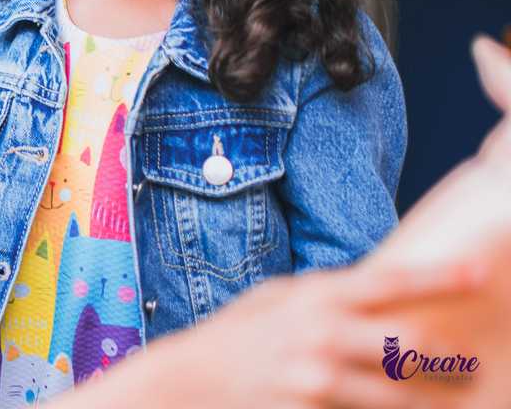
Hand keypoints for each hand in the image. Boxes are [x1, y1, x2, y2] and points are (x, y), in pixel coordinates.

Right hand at [57, 262, 483, 408]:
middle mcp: (321, 332)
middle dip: (451, 360)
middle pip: (409, 345)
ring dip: (432, 404)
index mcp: (317, 296)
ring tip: (453, 405)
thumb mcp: (276, 300)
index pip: (390, 280)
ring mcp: (317, 376)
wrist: (188, 381)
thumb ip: (324, 296)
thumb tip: (375, 289)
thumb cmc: (235, 336)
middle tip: (477, 365)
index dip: (439, 277)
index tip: (481, 275)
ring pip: (399, 396)